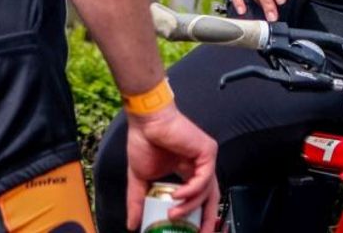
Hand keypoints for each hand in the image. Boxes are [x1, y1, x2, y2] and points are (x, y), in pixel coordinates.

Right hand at [125, 104, 219, 232]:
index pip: (199, 198)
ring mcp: (204, 158)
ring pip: (207, 191)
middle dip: (206, 220)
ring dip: (190, 206)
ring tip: (173, 214)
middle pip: (211, 198)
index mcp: (187, 171)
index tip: (191, 232)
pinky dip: (192, 190)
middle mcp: (199, 166)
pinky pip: (204, 178)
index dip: (197, 217)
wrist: (146, 121)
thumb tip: (132, 224)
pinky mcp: (207, 152)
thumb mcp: (139, 178)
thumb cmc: (144, 141)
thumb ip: (138, 201)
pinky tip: (178, 195)